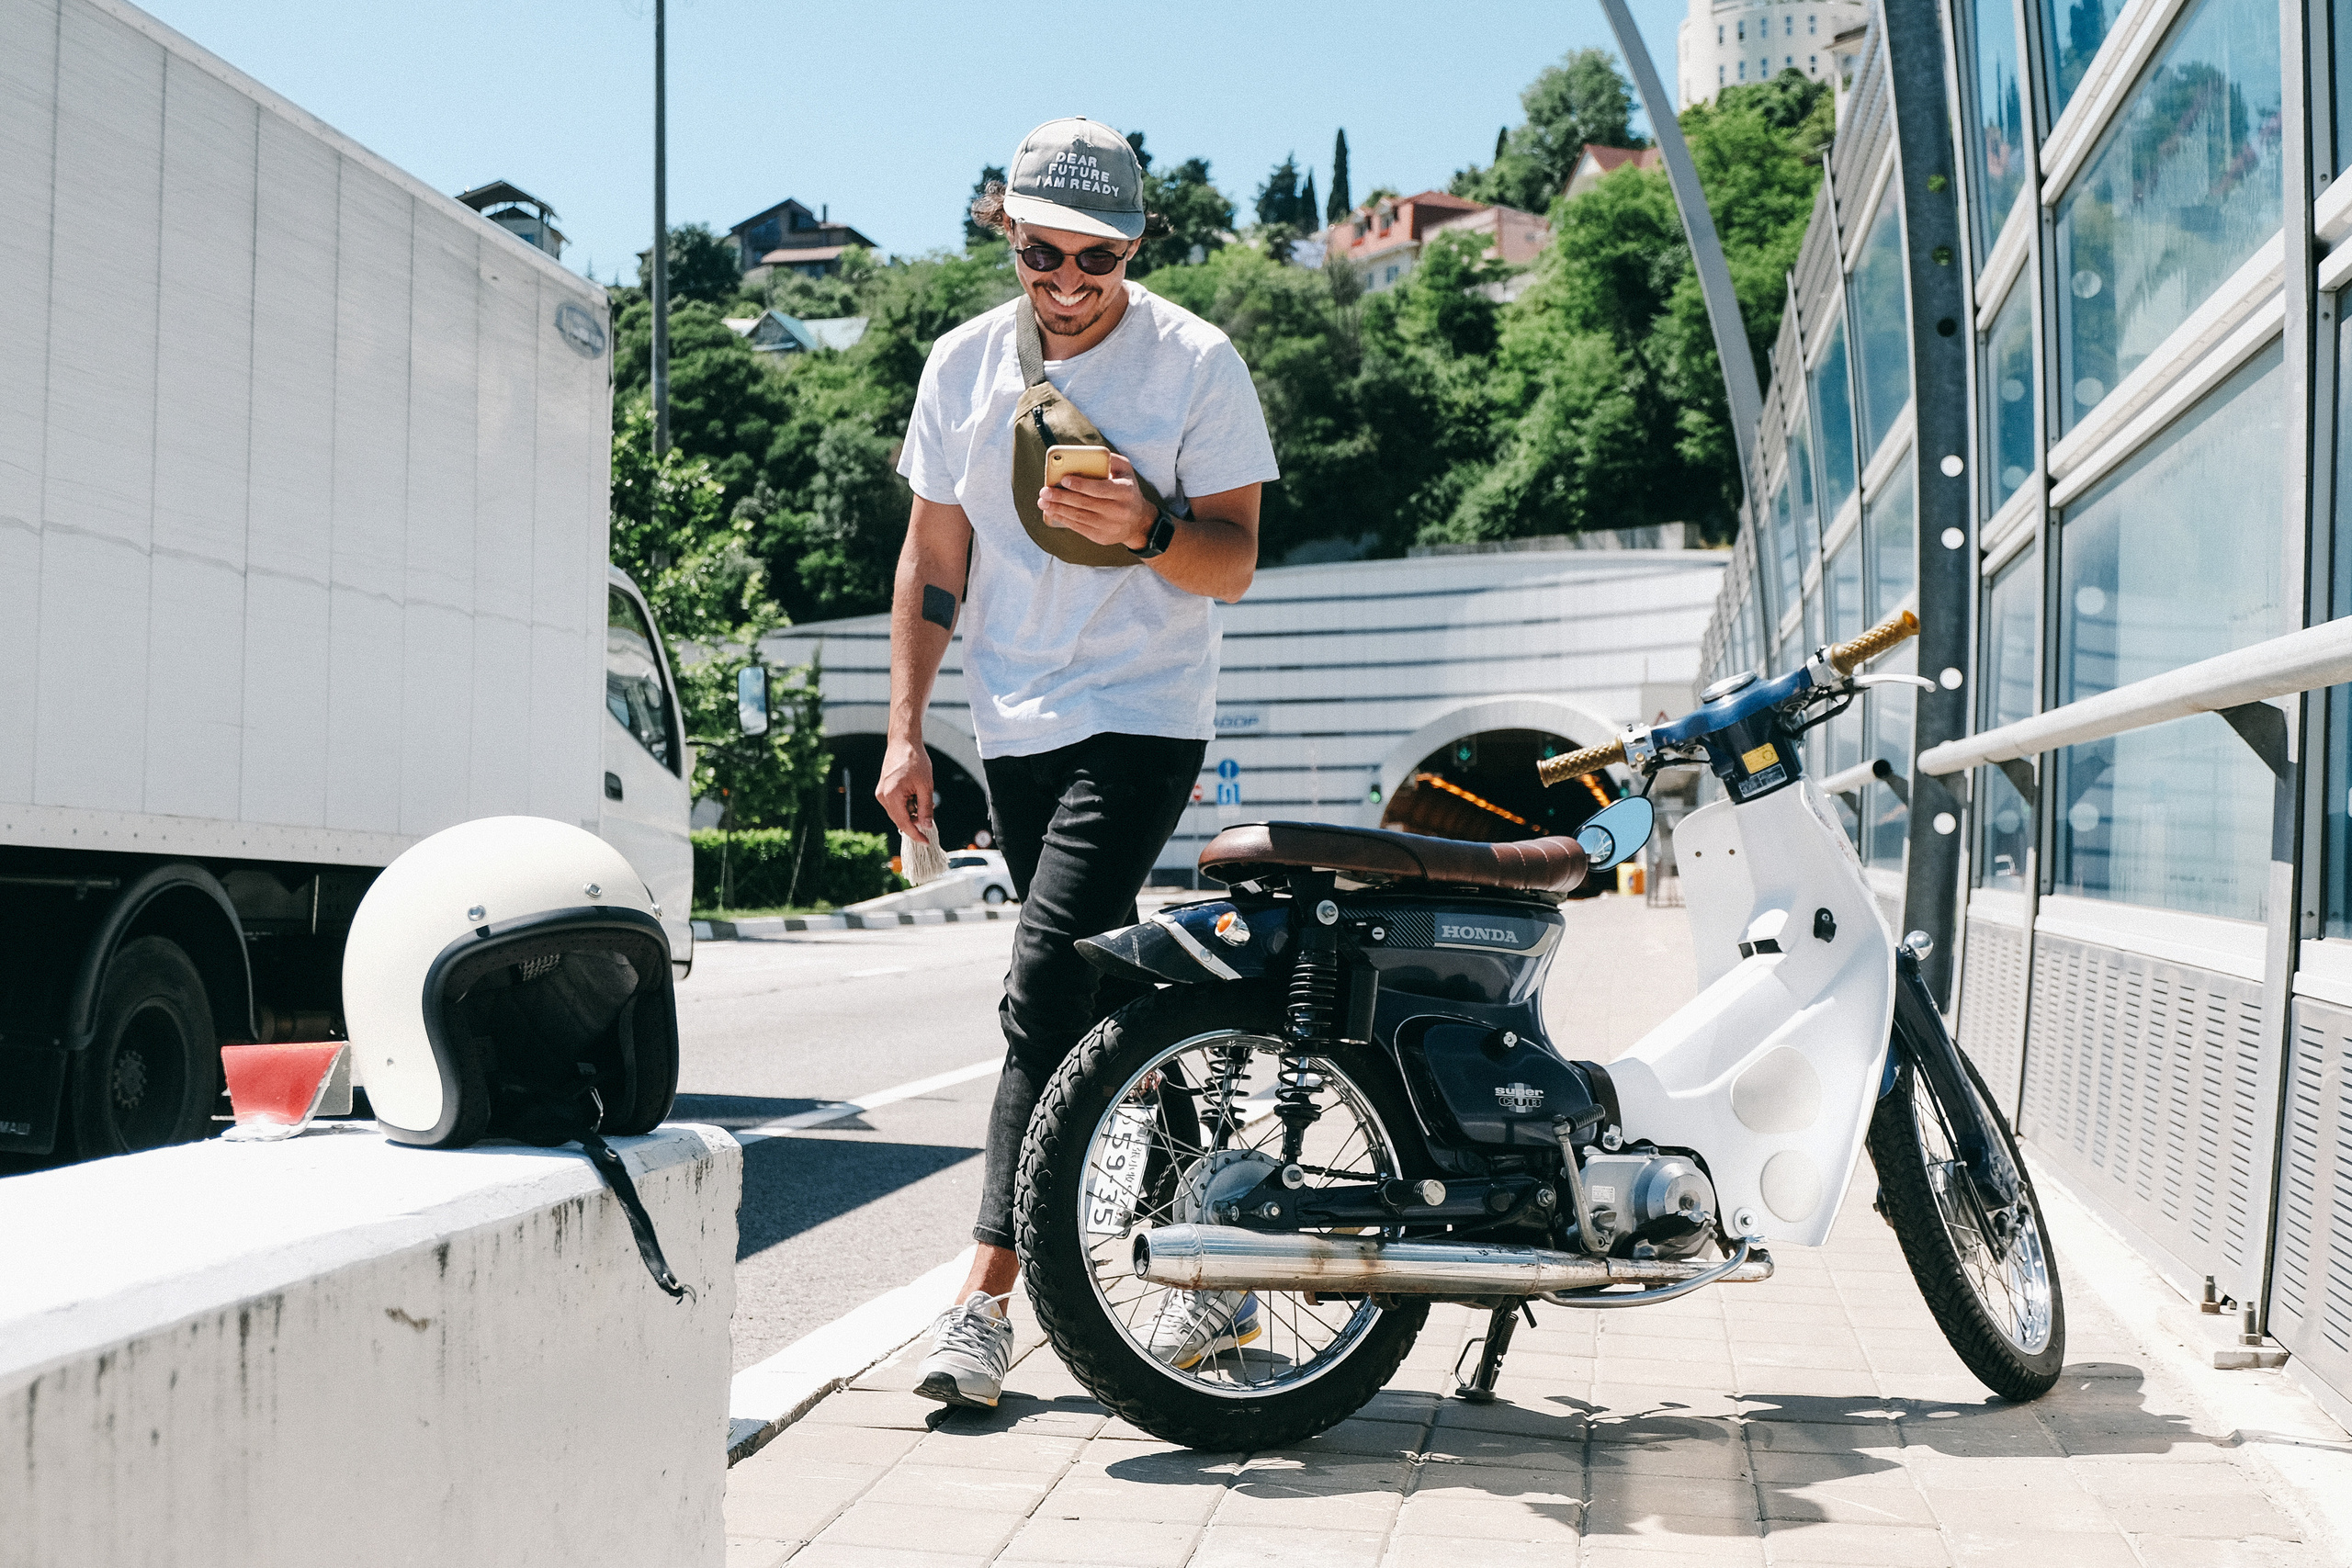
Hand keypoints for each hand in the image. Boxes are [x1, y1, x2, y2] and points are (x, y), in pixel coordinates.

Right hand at [874, 734, 934, 840]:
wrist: (903, 742)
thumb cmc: (915, 760)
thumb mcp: (926, 786)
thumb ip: (926, 808)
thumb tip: (926, 826)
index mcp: (892, 796)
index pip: (904, 824)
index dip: (916, 835)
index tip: (926, 842)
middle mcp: (882, 797)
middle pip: (900, 820)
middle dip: (915, 821)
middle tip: (930, 813)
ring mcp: (881, 793)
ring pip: (898, 813)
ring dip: (911, 812)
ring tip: (923, 798)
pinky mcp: (883, 789)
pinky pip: (895, 805)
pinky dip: (906, 805)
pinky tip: (915, 796)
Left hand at [1038, 453, 1153, 549]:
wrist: (1138, 522)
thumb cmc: (1126, 490)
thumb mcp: (1126, 471)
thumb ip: (1111, 460)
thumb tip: (1087, 454)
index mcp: (1125, 491)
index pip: (1100, 489)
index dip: (1081, 485)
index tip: (1063, 479)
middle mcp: (1119, 511)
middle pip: (1085, 503)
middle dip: (1062, 497)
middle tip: (1045, 491)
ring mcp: (1110, 526)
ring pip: (1079, 517)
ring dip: (1058, 509)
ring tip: (1043, 502)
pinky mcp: (1102, 537)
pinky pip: (1079, 528)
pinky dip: (1063, 519)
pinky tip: (1052, 512)